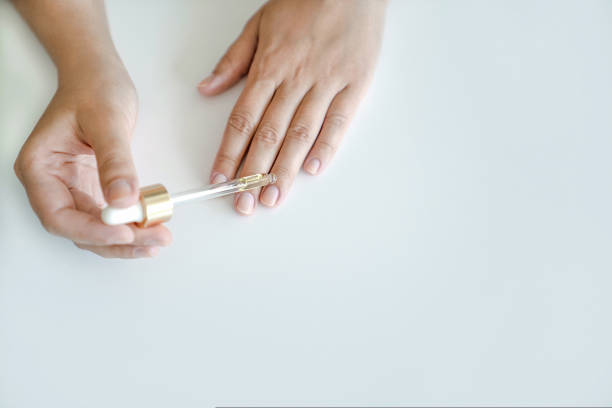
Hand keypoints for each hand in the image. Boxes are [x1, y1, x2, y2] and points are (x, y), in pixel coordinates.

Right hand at [14, 63, 171, 257]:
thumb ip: (115, 162)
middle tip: (154, 240)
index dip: (91, 231)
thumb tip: (123, 199)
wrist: (99, 74)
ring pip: (96, 229)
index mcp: (40, 167)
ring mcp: (74, 188)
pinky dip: (131, 226)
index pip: (58, 215)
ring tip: (159, 237)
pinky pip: (110, 217)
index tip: (124, 232)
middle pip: (78, 229)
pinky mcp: (94, 188)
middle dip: (117, 240)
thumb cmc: (93, 88)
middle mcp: (53, 183)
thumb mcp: (107, 121)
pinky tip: (152, 228)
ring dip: (128, 239)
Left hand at [198, 0, 386, 214]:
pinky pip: (339, 121)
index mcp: (269, 65)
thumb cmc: (304, 2)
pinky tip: (313, 169)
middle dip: (253, 173)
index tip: (219, 178)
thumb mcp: (259, 24)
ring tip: (272, 197)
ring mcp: (327, 83)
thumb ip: (232, 61)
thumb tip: (206, 89)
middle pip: (269, 133)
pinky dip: (326, 146)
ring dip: (285, 170)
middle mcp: (296, 78)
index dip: (229, 151)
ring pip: (301, 133)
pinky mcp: (355, 84)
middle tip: (243, 203)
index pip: (243, 118)